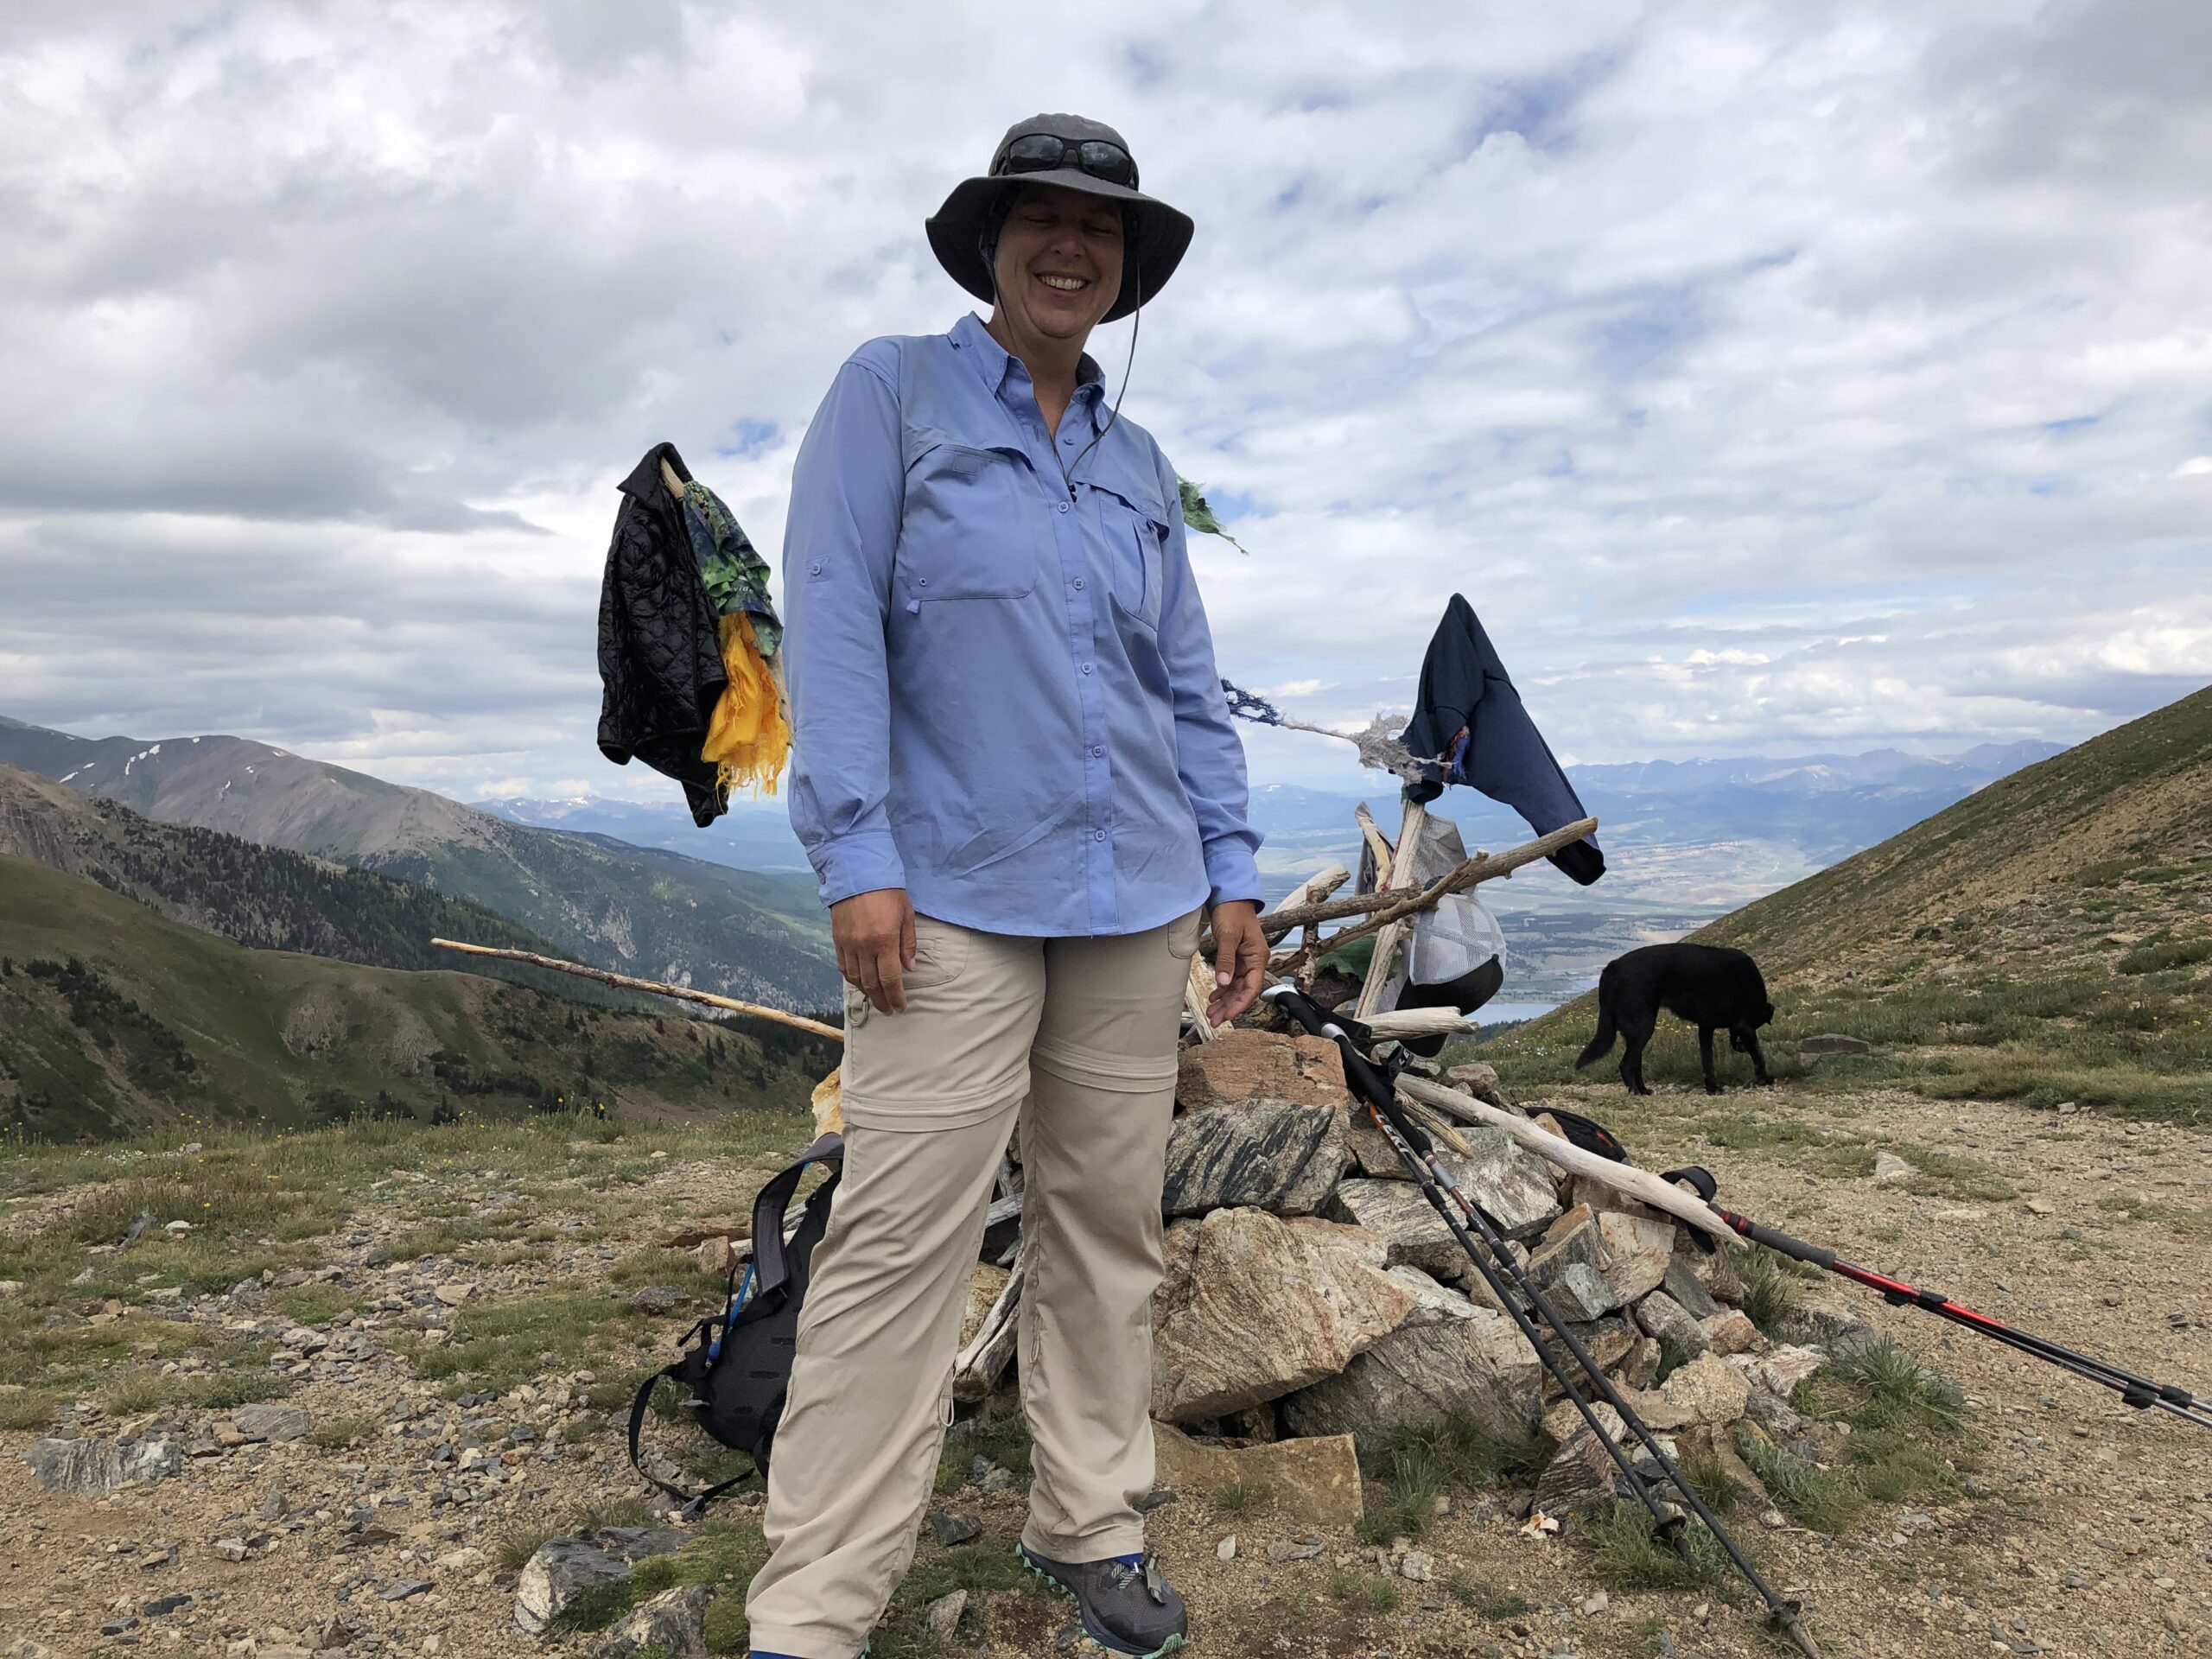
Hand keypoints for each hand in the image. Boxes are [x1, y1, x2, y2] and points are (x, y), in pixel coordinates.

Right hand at [831, 888, 915, 1014]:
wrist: (857, 872)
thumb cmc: (887, 891)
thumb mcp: (906, 914)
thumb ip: (908, 944)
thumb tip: (909, 968)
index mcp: (884, 941)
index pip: (890, 979)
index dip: (895, 996)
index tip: (900, 1007)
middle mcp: (864, 946)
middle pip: (871, 983)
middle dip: (881, 1000)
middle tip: (888, 1009)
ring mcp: (848, 944)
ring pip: (855, 978)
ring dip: (866, 992)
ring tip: (875, 998)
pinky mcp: (837, 939)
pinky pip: (843, 965)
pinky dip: (852, 978)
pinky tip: (859, 982)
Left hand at [1206, 900, 1267, 1024]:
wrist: (1230, 896)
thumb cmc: (1232, 912)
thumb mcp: (1228, 935)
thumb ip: (1226, 959)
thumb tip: (1223, 982)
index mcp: (1258, 958)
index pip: (1252, 988)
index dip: (1240, 1004)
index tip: (1226, 1016)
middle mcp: (1254, 962)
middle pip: (1244, 991)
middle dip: (1229, 1007)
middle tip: (1214, 1020)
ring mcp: (1245, 961)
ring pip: (1236, 987)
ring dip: (1225, 1001)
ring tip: (1211, 1013)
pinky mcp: (1236, 958)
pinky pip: (1231, 979)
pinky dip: (1222, 989)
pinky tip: (1213, 998)